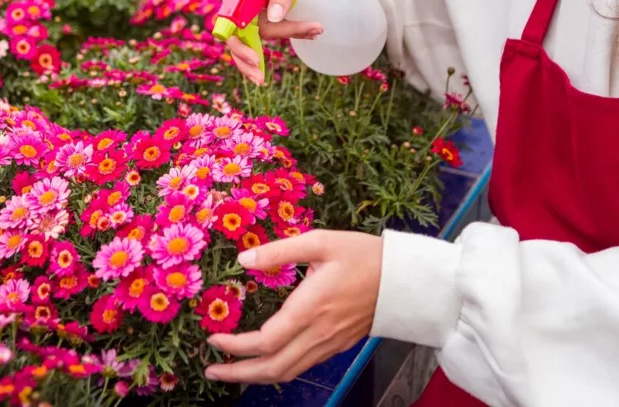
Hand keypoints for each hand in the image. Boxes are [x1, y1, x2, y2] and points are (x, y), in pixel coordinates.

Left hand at [204, 229, 382, 384]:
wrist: (407, 280)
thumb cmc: (364, 256)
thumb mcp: (321, 241)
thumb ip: (280, 250)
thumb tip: (244, 259)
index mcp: (310, 308)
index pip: (265, 341)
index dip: (236, 346)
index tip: (214, 338)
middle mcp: (318, 333)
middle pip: (273, 368)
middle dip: (238, 374)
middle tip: (211, 369)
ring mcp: (330, 343)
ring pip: (288, 372)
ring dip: (256, 376)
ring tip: (231, 371)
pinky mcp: (338, 345)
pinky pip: (303, 365)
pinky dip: (278, 369)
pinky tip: (266, 361)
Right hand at [219, 0, 326, 84]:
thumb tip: (274, 18)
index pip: (234, 22)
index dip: (241, 44)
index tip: (257, 61)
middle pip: (237, 34)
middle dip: (251, 56)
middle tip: (262, 79)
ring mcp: (242, 4)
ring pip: (250, 35)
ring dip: (279, 40)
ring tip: (314, 31)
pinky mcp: (253, 10)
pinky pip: (259, 30)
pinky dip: (279, 36)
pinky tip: (306, 32)